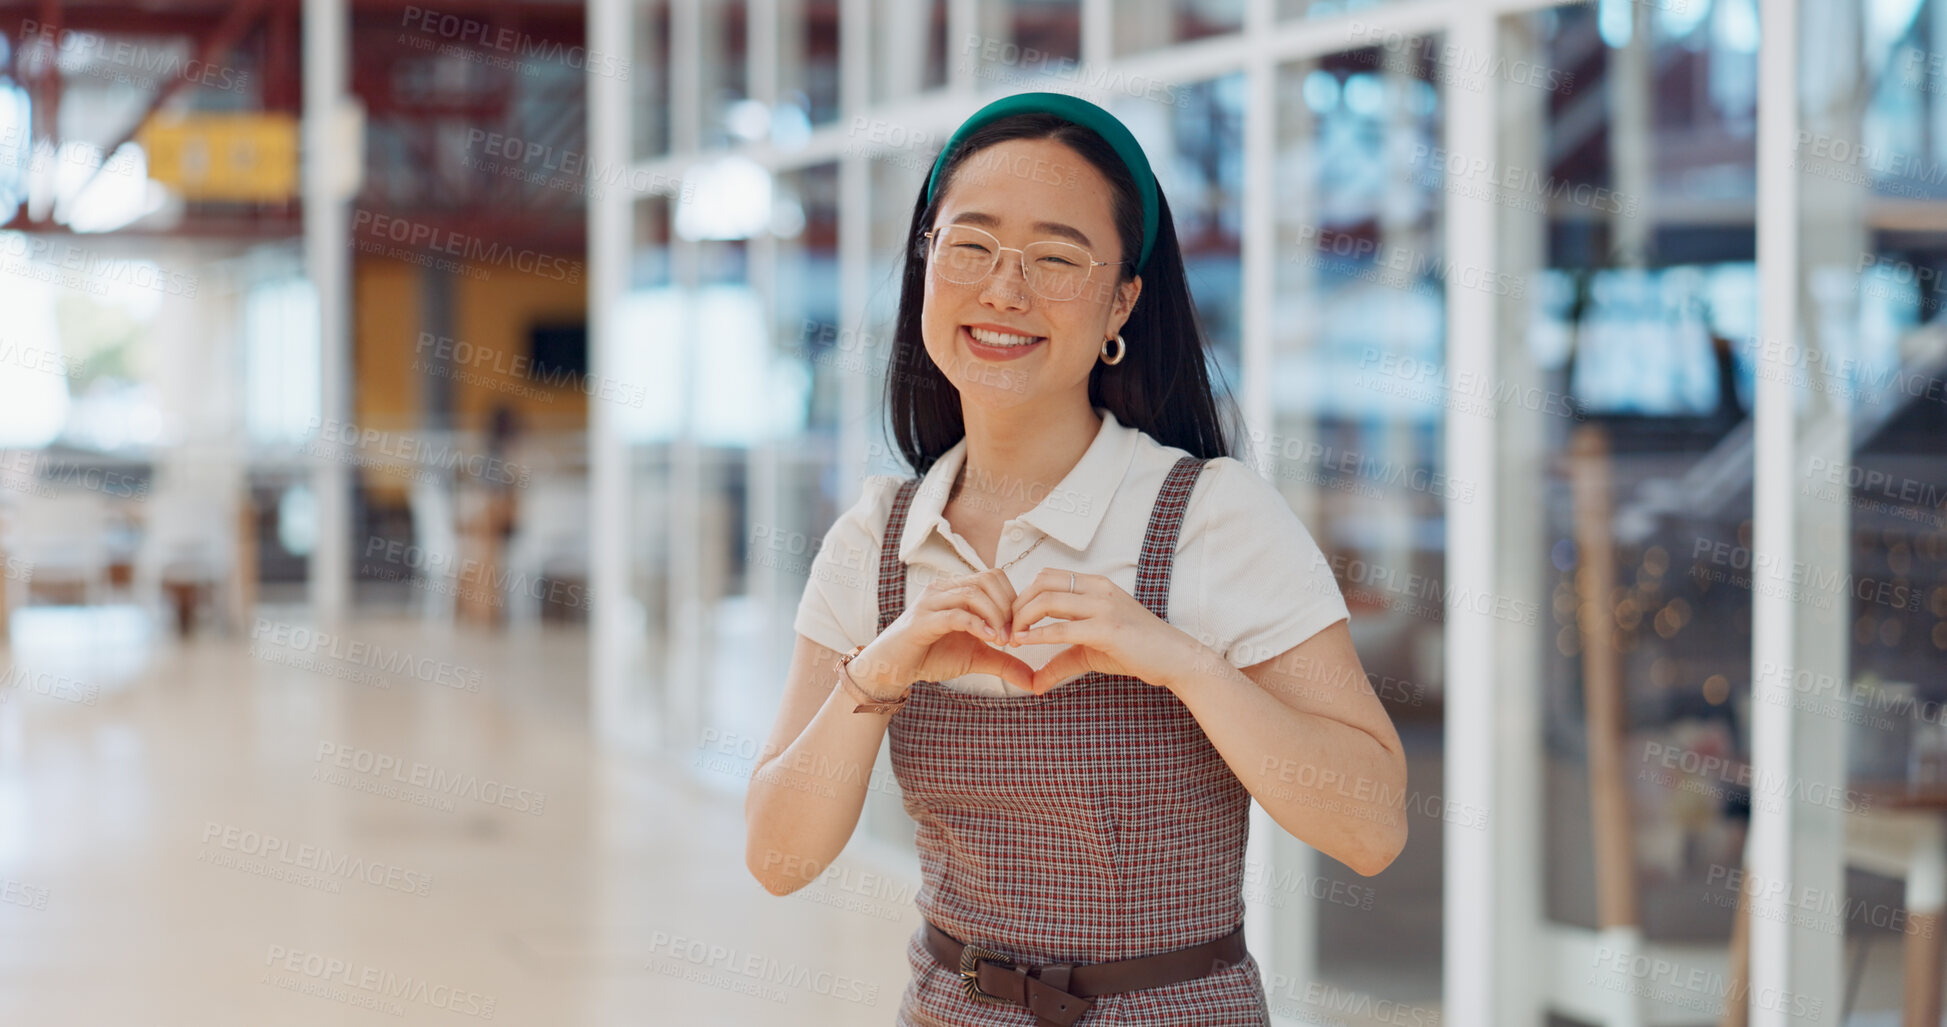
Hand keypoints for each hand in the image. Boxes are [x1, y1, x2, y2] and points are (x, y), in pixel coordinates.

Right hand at [852, 567, 1033, 695]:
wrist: (893, 668)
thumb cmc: (931, 656)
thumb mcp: (976, 657)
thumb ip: (1005, 662)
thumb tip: (1034, 680)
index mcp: (957, 589)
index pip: (994, 577)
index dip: (1013, 600)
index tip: (1019, 629)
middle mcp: (943, 588)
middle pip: (987, 579)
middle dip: (1008, 607)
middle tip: (1014, 635)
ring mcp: (931, 602)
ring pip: (973, 593)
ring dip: (995, 616)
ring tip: (1003, 640)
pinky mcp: (921, 621)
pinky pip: (954, 614)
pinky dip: (977, 625)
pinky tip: (988, 640)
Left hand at [1005, 568, 1201, 694]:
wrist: (1173, 657)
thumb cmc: (1135, 649)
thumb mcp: (1090, 651)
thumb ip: (1060, 660)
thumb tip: (1034, 683)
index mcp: (1095, 585)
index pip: (1047, 577)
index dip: (1023, 595)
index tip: (1012, 620)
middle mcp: (1098, 589)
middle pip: (1041, 583)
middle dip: (1016, 605)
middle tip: (1006, 628)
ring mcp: (1103, 606)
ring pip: (1047, 601)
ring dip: (1021, 619)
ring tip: (1012, 638)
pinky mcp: (1106, 629)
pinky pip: (1062, 628)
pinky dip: (1037, 635)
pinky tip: (1024, 643)